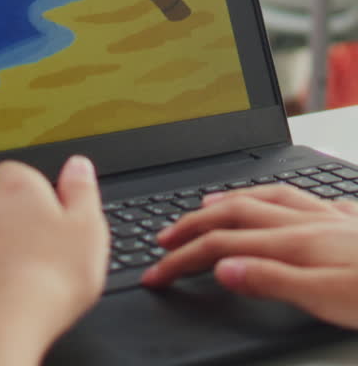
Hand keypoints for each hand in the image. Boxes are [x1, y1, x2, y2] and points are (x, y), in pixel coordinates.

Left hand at [0, 157, 108, 365]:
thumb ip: (82, 191)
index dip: (30, 190)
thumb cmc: (50, 278)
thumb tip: (78, 165)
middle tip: (38, 248)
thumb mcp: (88, 229)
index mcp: (18, 188)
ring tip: (20, 274)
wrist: (3, 324)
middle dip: (10, 219)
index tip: (45, 212)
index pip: (15, 171)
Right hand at [142, 183, 357, 329]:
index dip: (185, 258)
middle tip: (164, 238)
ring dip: (230, 200)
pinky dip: (277, 197)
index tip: (157, 273)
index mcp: (294, 241)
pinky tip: (283, 201)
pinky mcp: (350, 222)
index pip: (223, 245)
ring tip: (208, 204)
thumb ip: (272, 280)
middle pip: (236, 213)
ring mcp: (329, 217)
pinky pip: (301, 199)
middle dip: (194, 224)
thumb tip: (221, 267)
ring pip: (267, 198)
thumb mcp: (326, 299)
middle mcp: (307, 221)